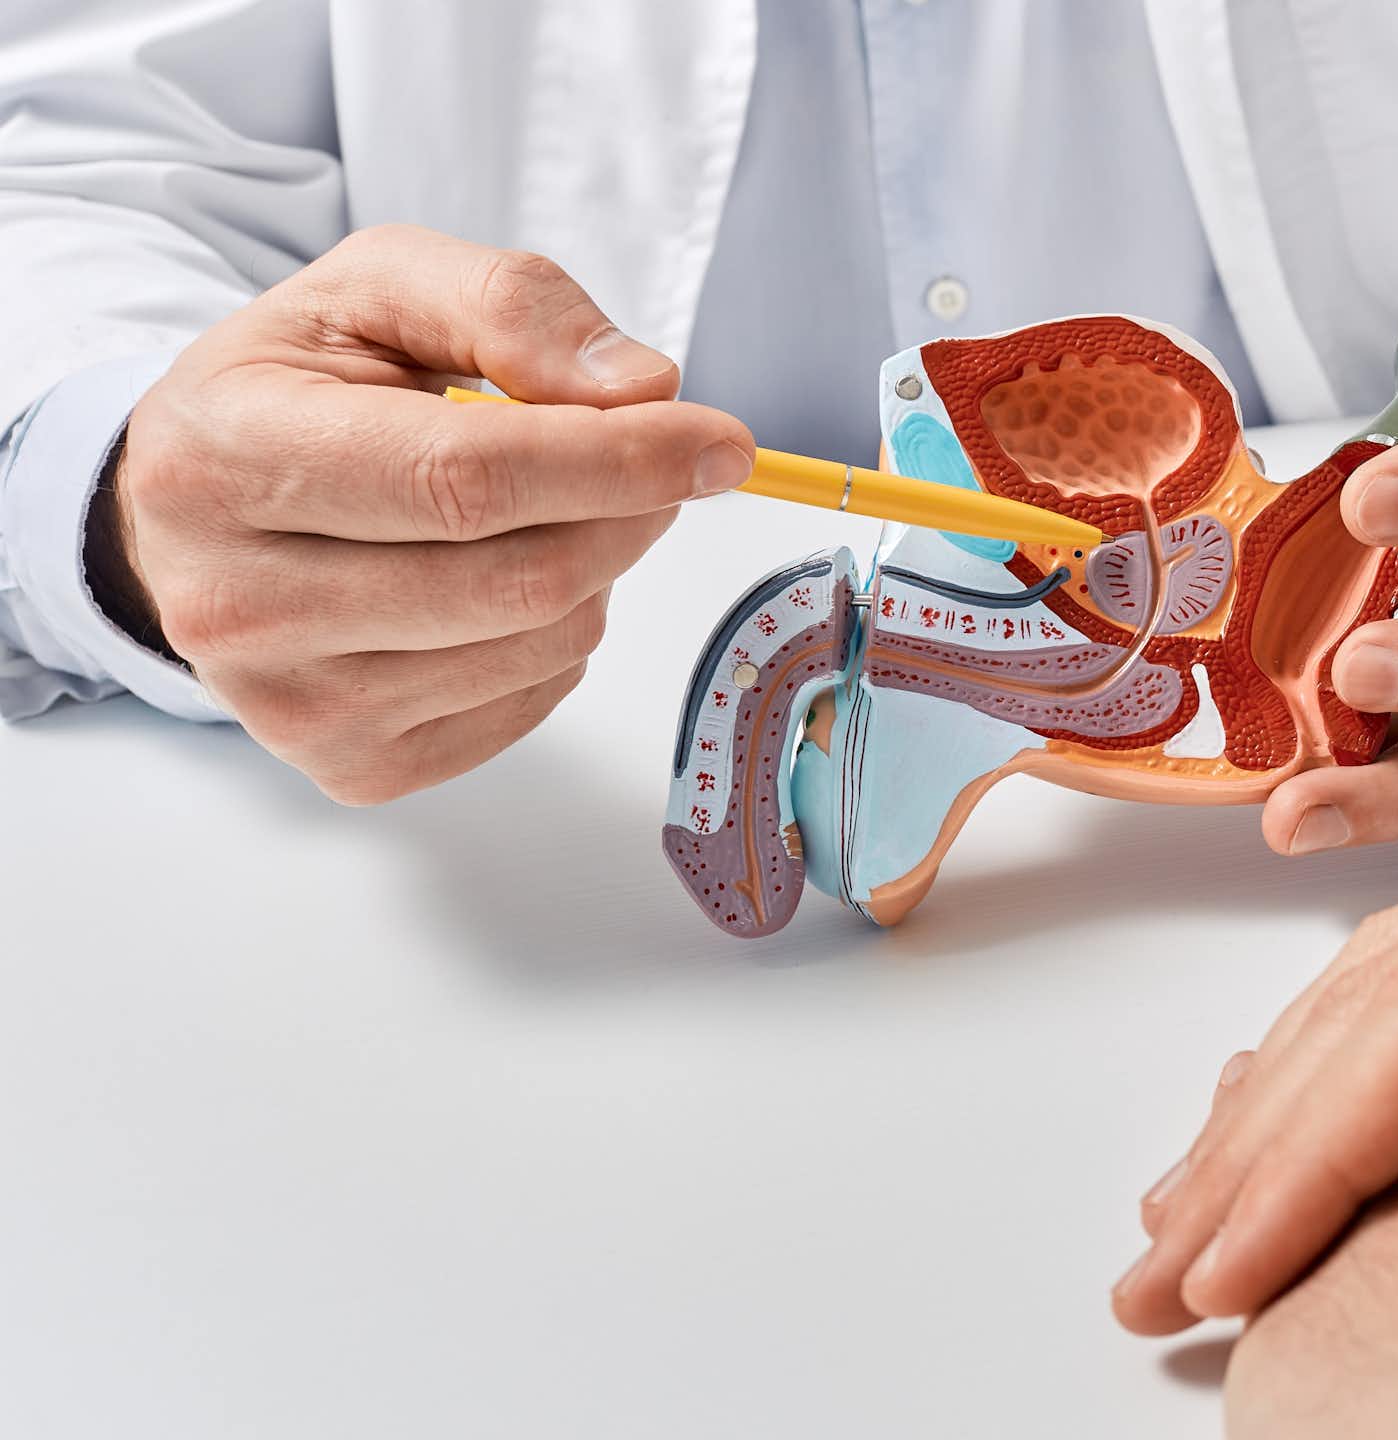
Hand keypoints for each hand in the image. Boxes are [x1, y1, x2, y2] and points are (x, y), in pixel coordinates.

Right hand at [111, 224, 753, 802]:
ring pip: (544, 643)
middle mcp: (239, 603)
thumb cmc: (294, 388)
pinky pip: (533, 700)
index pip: (465, 479)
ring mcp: (293, 705)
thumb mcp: (379, 289)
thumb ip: (511, 305)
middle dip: (627, 510)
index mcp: (227, 460)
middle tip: (655, 461)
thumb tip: (643, 388)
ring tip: (546, 510)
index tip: (719, 441)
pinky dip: (560, 632)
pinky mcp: (353, 766)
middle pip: (520, 576)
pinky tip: (501, 579)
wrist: (192, 508)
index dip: (616, 460)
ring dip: (598, 569)